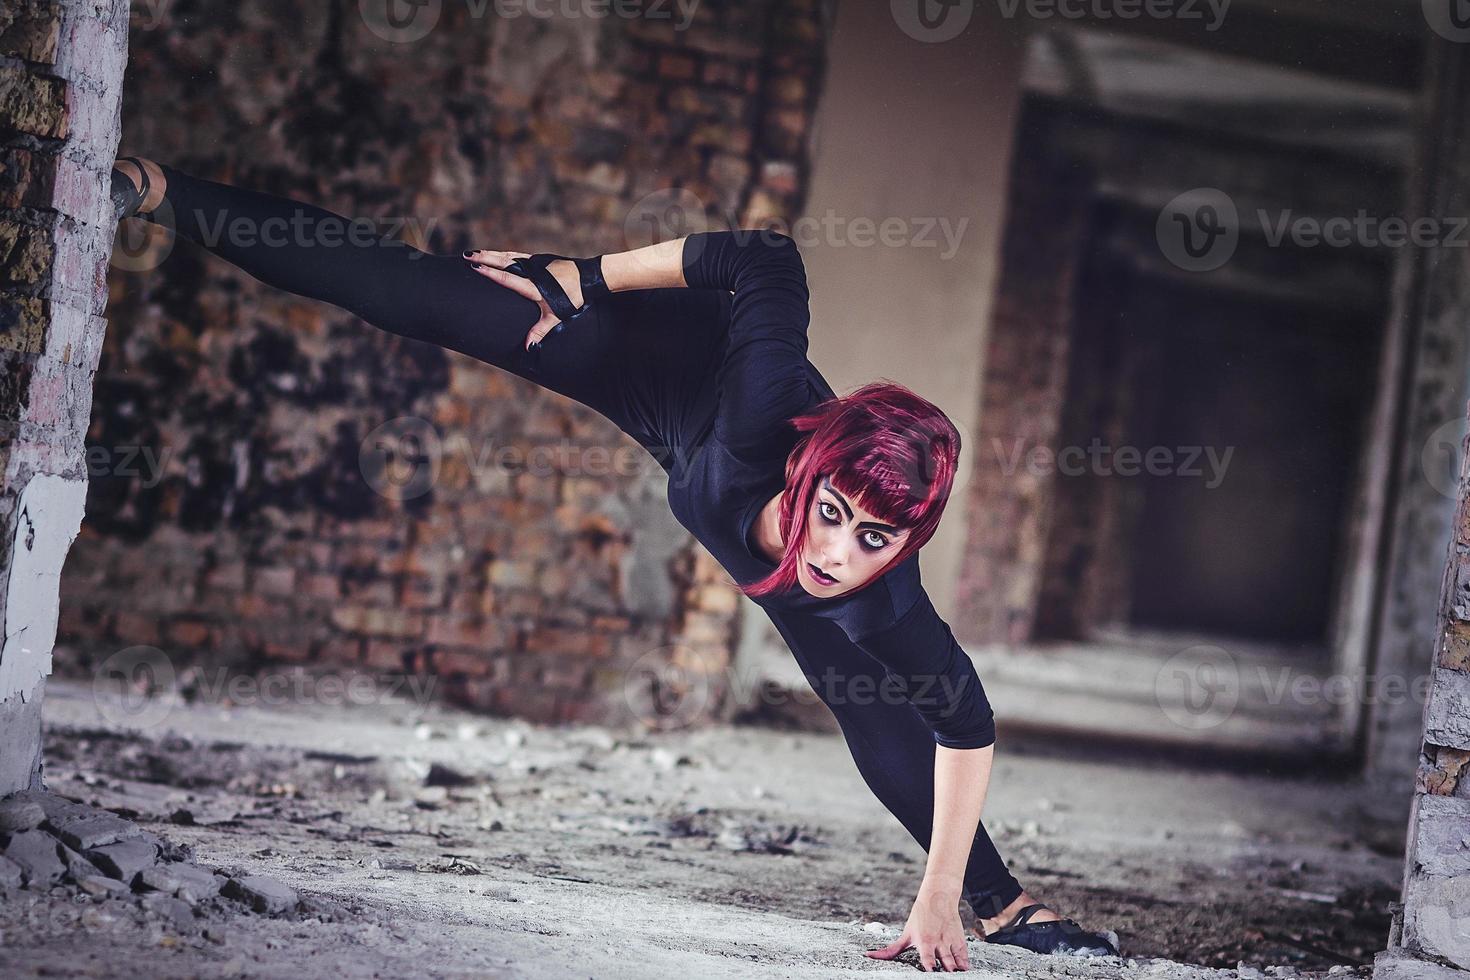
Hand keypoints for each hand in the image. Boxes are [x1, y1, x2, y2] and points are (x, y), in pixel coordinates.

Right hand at [463, 250, 582, 350]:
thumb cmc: (573, 298)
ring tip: (474, 253)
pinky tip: (498, 254)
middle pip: (503, 262)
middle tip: (466, 256)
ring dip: (491, 254)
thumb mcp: (556, 316)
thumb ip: (540, 331)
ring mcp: (535, 263)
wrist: (588, 277)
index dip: (490, 272)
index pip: (507, 278)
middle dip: (484, 258)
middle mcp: (532, 271)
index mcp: (533, 285)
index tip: (475, 267)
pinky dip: (504, 254)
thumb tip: (529, 347)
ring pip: (509, 256)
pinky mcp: (540, 259)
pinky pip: (517, 255)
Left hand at [866, 883, 970, 971]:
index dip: (930, 966)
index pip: (927, 957)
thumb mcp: (906, 933)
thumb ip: (891, 950)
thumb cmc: (920, 916)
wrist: (938, 896)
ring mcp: (950, 940)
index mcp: (924, 941)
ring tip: (957, 974)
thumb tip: (869, 956)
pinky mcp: (959, 939)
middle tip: (947, 975)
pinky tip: (965, 969)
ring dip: (957, 967)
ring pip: (956, 958)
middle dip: (947, 969)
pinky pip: (963, 953)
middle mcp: (938, 941)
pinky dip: (965, 962)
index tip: (931, 972)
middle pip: (945, 960)